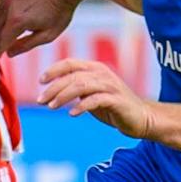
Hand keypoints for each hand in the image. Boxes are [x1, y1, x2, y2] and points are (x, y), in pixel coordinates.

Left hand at [37, 58, 153, 138]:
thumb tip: (51, 91)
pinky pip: (95, 100)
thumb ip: (75, 89)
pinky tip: (72, 114)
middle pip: (72, 76)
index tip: (40, 81)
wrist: (141, 118)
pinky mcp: (116, 100)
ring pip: (81, 85)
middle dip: (53, 88)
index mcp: (94, 69)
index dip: (53, 70)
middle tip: (40, 100)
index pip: (70, 63)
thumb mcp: (90, 95)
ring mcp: (110, 86)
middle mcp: (102, 73)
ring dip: (63, 96)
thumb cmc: (113, 106)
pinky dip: (81, 106)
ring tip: (52, 107)